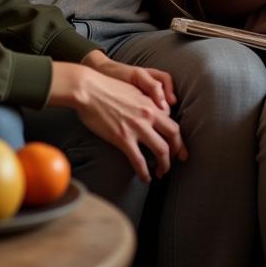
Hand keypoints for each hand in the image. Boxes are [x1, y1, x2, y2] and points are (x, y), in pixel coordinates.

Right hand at [48, 61, 185, 181]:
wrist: (88, 89)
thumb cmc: (106, 88)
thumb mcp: (132, 91)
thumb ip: (144, 102)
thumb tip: (150, 112)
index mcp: (151, 103)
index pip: (172, 122)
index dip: (176, 137)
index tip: (175, 147)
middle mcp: (149, 114)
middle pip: (174, 135)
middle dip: (177, 151)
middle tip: (175, 161)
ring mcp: (137, 127)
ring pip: (161, 150)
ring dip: (164, 165)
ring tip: (161, 173)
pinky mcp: (123, 138)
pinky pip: (139, 161)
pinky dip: (145, 173)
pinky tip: (145, 178)